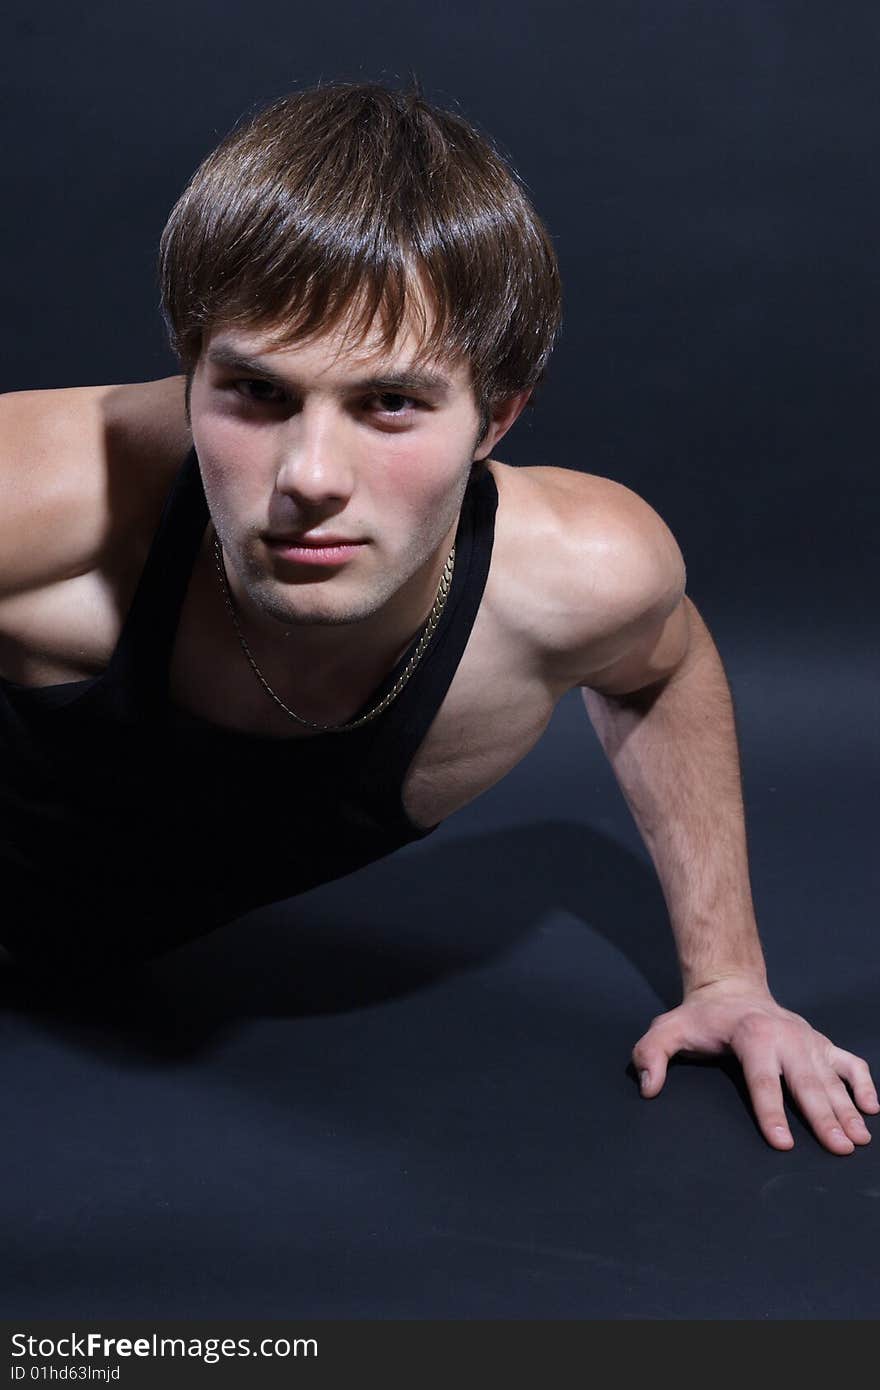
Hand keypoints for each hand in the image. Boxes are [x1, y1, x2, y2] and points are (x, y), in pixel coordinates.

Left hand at [631, 975, 878, 1153]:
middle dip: (824, 1117)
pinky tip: (873, 1109)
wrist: (732, 989)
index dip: (771, 1112)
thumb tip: (648, 1086)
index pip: (763, 1080)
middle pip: (806, 1083)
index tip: (782, 1144)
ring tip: (859, 1140)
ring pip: (832, 1078)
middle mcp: (787, 1037)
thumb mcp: (667, 1029)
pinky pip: (849, 1063)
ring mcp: (808, 1040)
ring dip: (848, 1109)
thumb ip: (651, 1054)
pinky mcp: (821, 1044)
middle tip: (839, 1148)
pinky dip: (863, 1084)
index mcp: (752, 1035)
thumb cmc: (701, 1018)